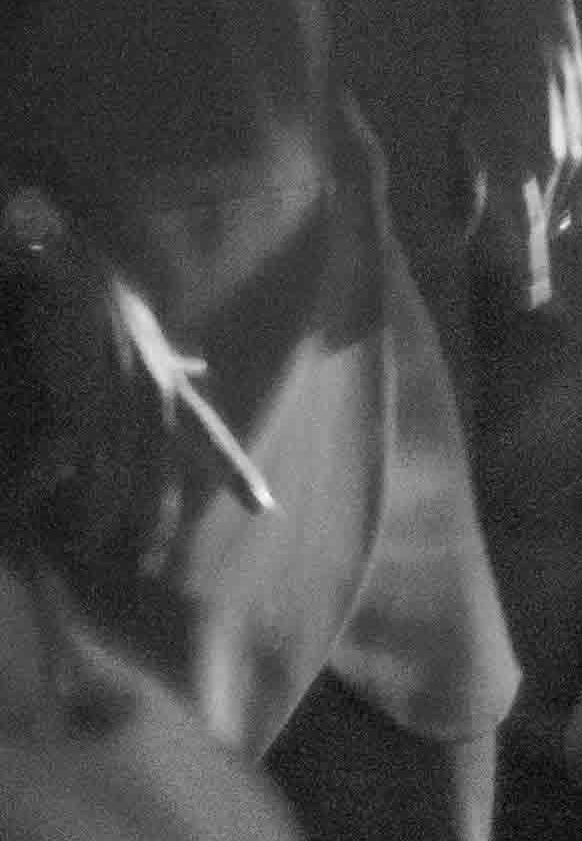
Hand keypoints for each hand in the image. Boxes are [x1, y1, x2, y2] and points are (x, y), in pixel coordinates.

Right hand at [3, 233, 266, 573]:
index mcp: (175, 390)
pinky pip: (81, 462)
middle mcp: (158, 402)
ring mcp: (121, 407)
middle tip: (148, 562)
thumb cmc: (113, 309)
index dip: (237, 475)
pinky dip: (68, 486)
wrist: (75, 278)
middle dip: (156, 522)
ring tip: (93, 547)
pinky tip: (58, 509)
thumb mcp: (155, 340)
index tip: (265, 508)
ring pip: (121, 480)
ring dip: (106, 516)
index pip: (215, 440)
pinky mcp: (82, 406)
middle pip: (163, 478)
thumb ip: (176, 365)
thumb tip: (200, 366)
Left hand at [459, 0, 581, 311]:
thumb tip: (463, 239)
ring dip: (539, 229)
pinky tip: (551, 209)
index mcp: (524, 173)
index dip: (518, 284)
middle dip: (521, 259)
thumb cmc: (486, 75)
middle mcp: (559, 172)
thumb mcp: (462, 130)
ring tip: (518, 236)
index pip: (524, 249)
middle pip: (541, 236)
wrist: (534, 21)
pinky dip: (566, 208)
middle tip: (499, 276)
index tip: (511, 314)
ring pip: (561, 216)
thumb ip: (467, 189)